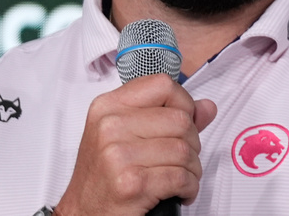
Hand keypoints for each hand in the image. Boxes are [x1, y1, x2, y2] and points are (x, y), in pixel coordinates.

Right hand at [55, 74, 217, 215]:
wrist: (82, 212)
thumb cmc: (103, 176)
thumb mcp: (123, 136)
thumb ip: (165, 116)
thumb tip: (206, 107)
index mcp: (108, 106)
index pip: (162, 84)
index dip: (183, 102)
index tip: (185, 120)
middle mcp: (110, 126)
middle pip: (180, 119)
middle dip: (193, 142)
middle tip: (183, 158)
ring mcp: (118, 154)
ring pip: (184, 150)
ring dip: (193, 169)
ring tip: (182, 176)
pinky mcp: (131, 183)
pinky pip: (181, 177)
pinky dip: (189, 188)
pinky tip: (180, 191)